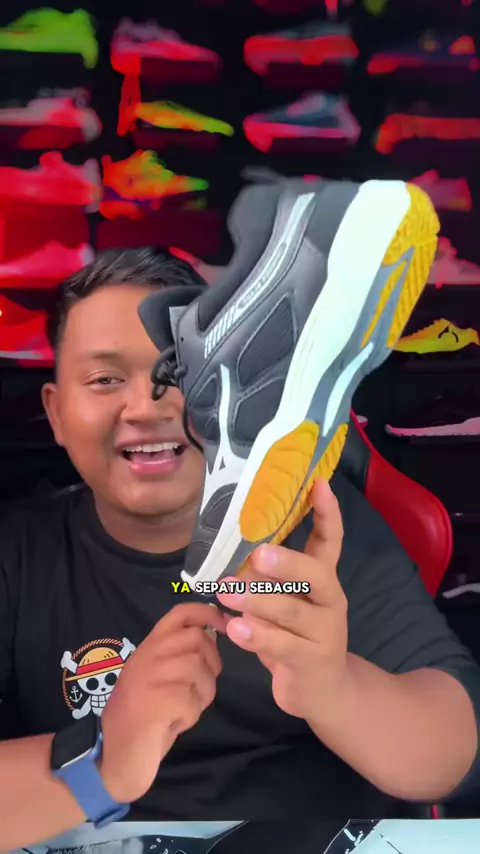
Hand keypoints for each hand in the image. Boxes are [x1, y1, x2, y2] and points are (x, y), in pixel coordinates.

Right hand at [99, 602, 225, 803]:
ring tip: (185, 709)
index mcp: (148, 648)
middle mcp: (147, 655)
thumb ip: (177, 656)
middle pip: (197, 638)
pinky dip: (192, 714)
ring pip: (199, 668)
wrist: (116, 756)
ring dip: (203, 692)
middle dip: (211, 662)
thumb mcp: (157, 678)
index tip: (223, 623)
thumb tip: (211, 636)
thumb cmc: (141, 718)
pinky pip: (193, 698)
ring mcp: (150, 676)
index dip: (207, 613)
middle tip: (201, 687)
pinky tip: (176, 723)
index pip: (180, 613)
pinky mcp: (157, 701)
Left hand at [217, 479, 347, 721]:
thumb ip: (268, 579)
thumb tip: (236, 555)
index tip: (319, 483)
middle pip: (316, 574)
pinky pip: (283, 646)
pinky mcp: (311, 661)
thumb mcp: (285, 602)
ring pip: (293, 611)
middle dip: (287, 562)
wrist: (323, 691)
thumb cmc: (296, 635)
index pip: (330, 541)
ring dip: (258, 600)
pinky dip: (257, 637)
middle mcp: (330, 600)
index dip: (327, 513)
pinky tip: (235, 629)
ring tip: (227, 592)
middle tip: (258, 554)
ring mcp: (324, 632)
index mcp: (324, 579)